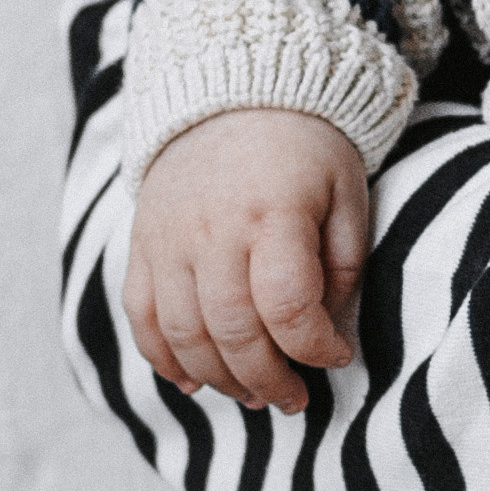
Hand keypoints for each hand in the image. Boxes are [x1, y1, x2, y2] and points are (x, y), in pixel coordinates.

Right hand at [122, 108, 367, 412]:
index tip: (338, 356)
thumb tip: (328, 331)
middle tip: (294, 399)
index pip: (286, 306)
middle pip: (232, 331)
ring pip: (183, 334)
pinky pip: (141, 316)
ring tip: (254, 394)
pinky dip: (163, 358)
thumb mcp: (348, 190)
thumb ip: (342, 262)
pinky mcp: (143, 244)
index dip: (315, 347)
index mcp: (274, 213)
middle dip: (267, 379)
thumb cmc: (306, 148)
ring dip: (220, 379)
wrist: (236, 91)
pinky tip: (194, 380)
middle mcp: (213, 231)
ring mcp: (169, 240)